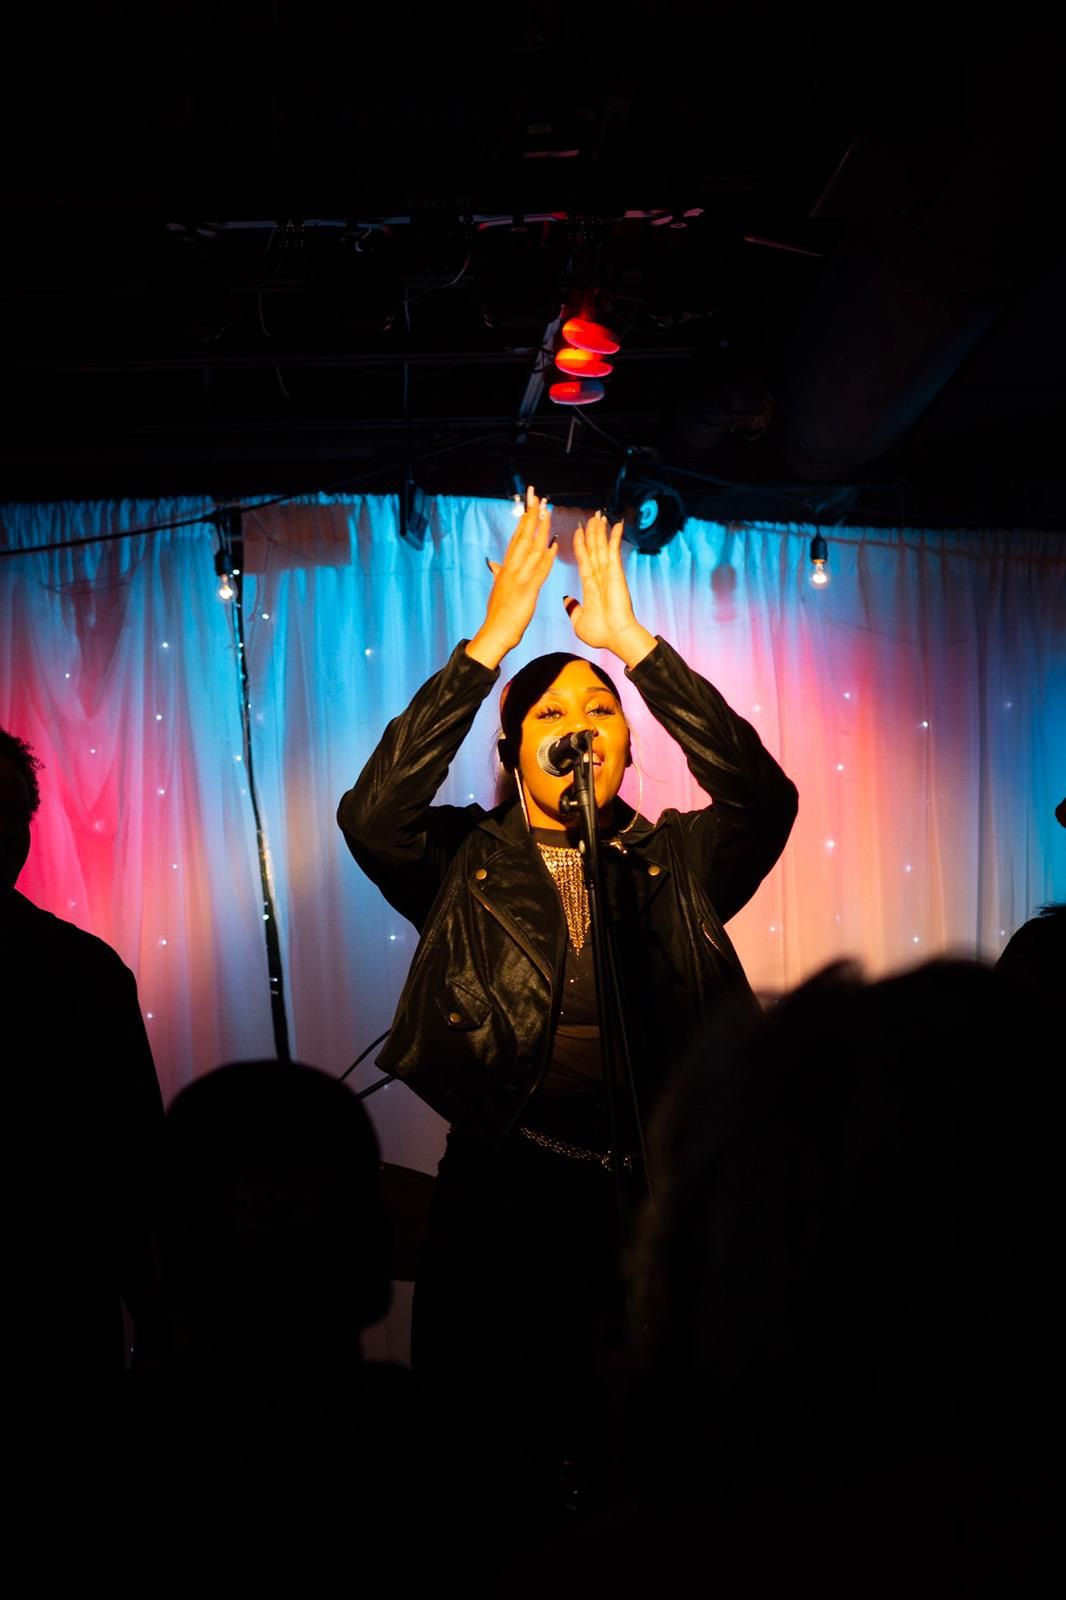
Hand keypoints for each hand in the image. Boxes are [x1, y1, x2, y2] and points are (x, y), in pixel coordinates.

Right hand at [466, 487, 556, 668]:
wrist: (495, 633)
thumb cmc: (499, 613)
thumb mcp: (497, 588)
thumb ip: (498, 573)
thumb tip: (493, 562)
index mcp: (506, 567)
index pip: (517, 537)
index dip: (524, 519)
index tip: (530, 502)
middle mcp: (511, 568)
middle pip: (522, 536)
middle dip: (531, 515)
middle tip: (538, 496)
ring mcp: (518, 578)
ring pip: (530, 549)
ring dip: (540, 530)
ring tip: (547, 512)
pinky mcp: (526, 591)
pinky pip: (538, 571)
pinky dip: (546, 558)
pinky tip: (553, 545)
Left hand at [565, 512, 656, 668]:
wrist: (615, 637)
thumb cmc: (601, 633)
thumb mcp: (579, 621)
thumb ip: (573, 609)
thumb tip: (567, 600)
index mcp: (590, 586)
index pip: (584, 560)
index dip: (580, 545)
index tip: (577, 532)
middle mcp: (599, 577)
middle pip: (594, 549)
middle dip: (592, 533)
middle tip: (592, 517)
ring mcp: (608, 574)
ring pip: (602, 547)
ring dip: (600, 531)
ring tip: (599, 516)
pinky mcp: (616, 574)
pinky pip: (613, 552)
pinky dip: (615, 538)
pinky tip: (616, 525)